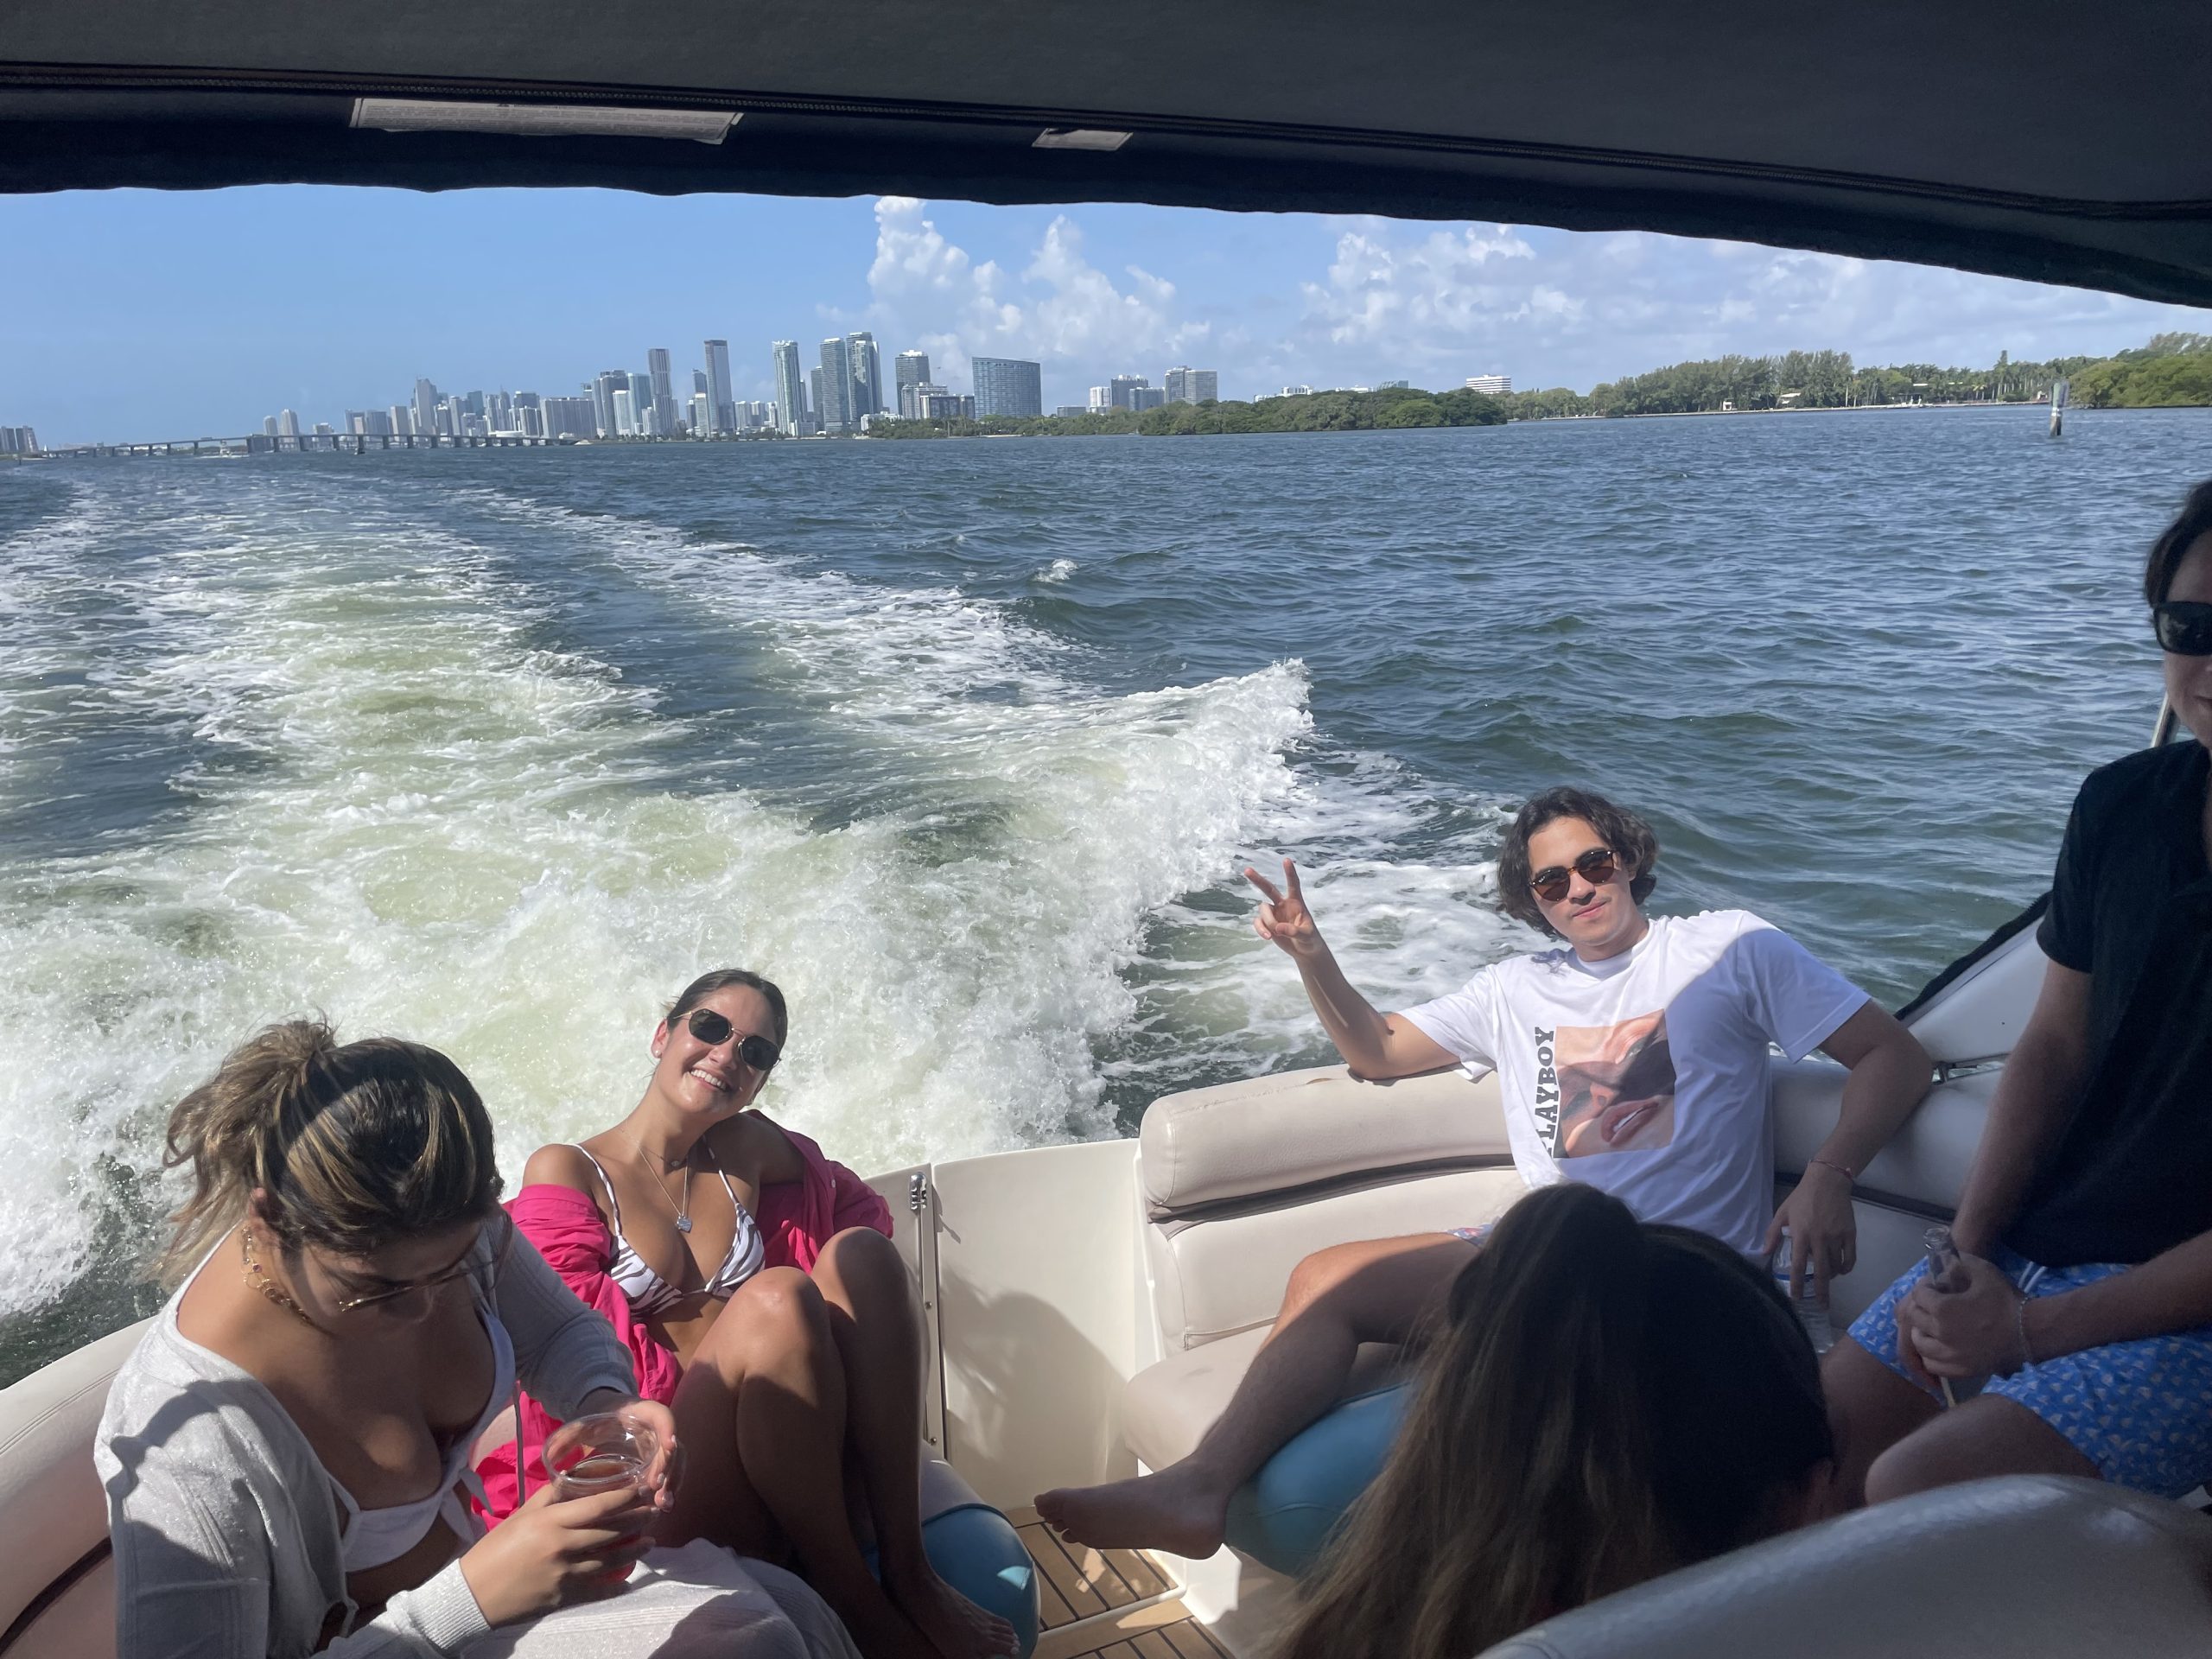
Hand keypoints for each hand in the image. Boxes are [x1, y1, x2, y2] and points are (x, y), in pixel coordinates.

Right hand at [458, 1477, 657, 1626]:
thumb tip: (573, 1478)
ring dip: (633, 1551)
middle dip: (637, 1520)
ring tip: (650, 1542)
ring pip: (609, 1560)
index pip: (598, 1506)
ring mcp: (564, 1574)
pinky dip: (615, 1585)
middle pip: (610, 1531)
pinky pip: (597, 1590)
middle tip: (656, 1512)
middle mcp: (561, 1546)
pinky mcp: (563, 1598)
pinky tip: (629, 1580)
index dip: (625, 1497)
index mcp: (550, 1521)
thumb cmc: (495, 1549)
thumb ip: (550, 1497)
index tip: (643, 1489)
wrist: (473, 1593)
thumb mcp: (521, 1516)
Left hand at [561, 1393, 681, 1511]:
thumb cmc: (593, 1422)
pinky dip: (668, 1489)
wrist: (603, 1419)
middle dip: (669, 1468)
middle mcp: (655, 1429)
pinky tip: (661, 1508)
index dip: (668, 1428)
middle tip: (658, 1491)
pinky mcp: (658, 1462)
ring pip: (676, 1463)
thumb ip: (567, 1438)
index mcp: (639, 1413)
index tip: (668, 1446)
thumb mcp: (579, 1427)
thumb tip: (550, 1456)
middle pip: (673, 1445)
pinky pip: (670, 1474)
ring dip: (672, 1483)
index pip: (660, 1415)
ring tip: (662, 1506)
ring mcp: (659, 1446)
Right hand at [1243, 858, 1323, 958]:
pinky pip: (1258, 922)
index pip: (1293, 885)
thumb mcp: (1307, 936)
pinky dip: (1260, 929)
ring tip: (1275, 934)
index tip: (1286, 860)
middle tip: (1247, 870)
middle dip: (1258, 880)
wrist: (1304, 951)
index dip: (1289, 873)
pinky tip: (1268, 937)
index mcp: (1296, 903)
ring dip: (1268, 921)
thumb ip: (1294, 931)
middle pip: (1268, 888)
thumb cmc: (1310, 940)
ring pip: (1263, 910)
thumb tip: (1277, 928)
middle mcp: (1283, 904)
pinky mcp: (1267, 924)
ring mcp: (1274, 913)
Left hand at [1763, 1161, 1856, 1301]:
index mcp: (1801, 1234)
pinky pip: (1850, 1257)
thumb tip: (1763, 1253)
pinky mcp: (1850, 1233)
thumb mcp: (1782, 1213)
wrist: (1827, 1182)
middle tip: (1822, 1305)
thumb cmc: (1801, 1198)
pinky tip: (1841, 1270)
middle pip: (1822, 1272)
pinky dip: (1846, 1267)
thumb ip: (1773, 1234)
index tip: (1796, 1298)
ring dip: (1832, 1276)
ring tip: (1827, 1278)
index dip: (1798, 1285)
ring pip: (1836, 1265)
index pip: (1799, 1266)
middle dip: (1822, 1292)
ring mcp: (1837, 1237)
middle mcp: (1820, 1238)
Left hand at [1896, 1252, 2023, 1388]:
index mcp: (1943, 1309)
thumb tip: (1942, 1260)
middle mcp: (1941, 1333)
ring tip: (1931, 1327)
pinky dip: (1930, 1356)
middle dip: (1920, 1307)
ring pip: (1920, 1344)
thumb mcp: (1982, 1271)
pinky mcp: (1962, 1370)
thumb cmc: (2006, 1299)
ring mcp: (1951, 1355)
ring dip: (1921, 1332)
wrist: (2031, 1331)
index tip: (1934, 1286)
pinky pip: (1933, 1365)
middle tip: (1931, 1305)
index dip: (1924, 1287)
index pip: (1918, 1295)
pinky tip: (1939, 1348)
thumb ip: (1958, 1261)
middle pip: (1915, 1319)